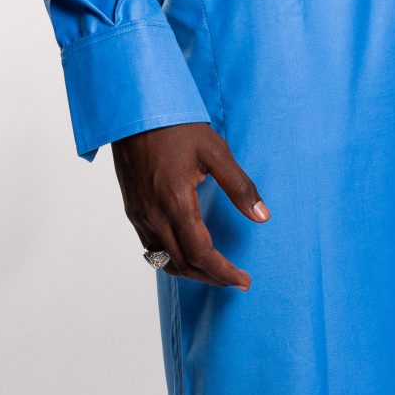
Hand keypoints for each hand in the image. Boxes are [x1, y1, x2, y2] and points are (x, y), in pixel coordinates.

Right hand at [111, 121, 268, 287]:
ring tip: (215, 273)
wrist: (134, 113)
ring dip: (191, 272)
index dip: (224, 272)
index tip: (244, 280)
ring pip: (164, 261)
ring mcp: (139, 215)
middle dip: (211, 278)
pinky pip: (150, 248)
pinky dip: (171, 260)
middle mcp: (153, 215)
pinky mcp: (132, 210)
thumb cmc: (176, 127)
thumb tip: (262, 216)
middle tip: (236, 281)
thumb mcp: (215, 151)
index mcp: (174, 202)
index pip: (201, 253)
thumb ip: (239, 186)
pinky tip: (188, 254)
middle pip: (183, 264)